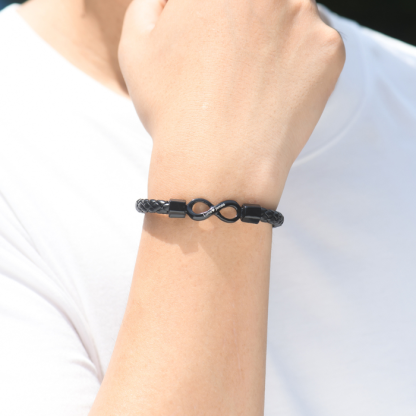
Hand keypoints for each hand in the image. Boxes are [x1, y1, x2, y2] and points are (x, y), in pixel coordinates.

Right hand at [119, 0, 344, 207]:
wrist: (217, 162)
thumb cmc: (173, 107)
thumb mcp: (137, 43)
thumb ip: (153, 1)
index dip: (212, 22)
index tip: (211, 44)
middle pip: (259, 3)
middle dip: (244, 23)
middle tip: (229, 61)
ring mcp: (304, 13)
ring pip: (290, 14)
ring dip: (274, 36)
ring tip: (251, 80)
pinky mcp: (329, 49)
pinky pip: (314, 44)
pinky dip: (298, 63)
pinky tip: (274, 92)